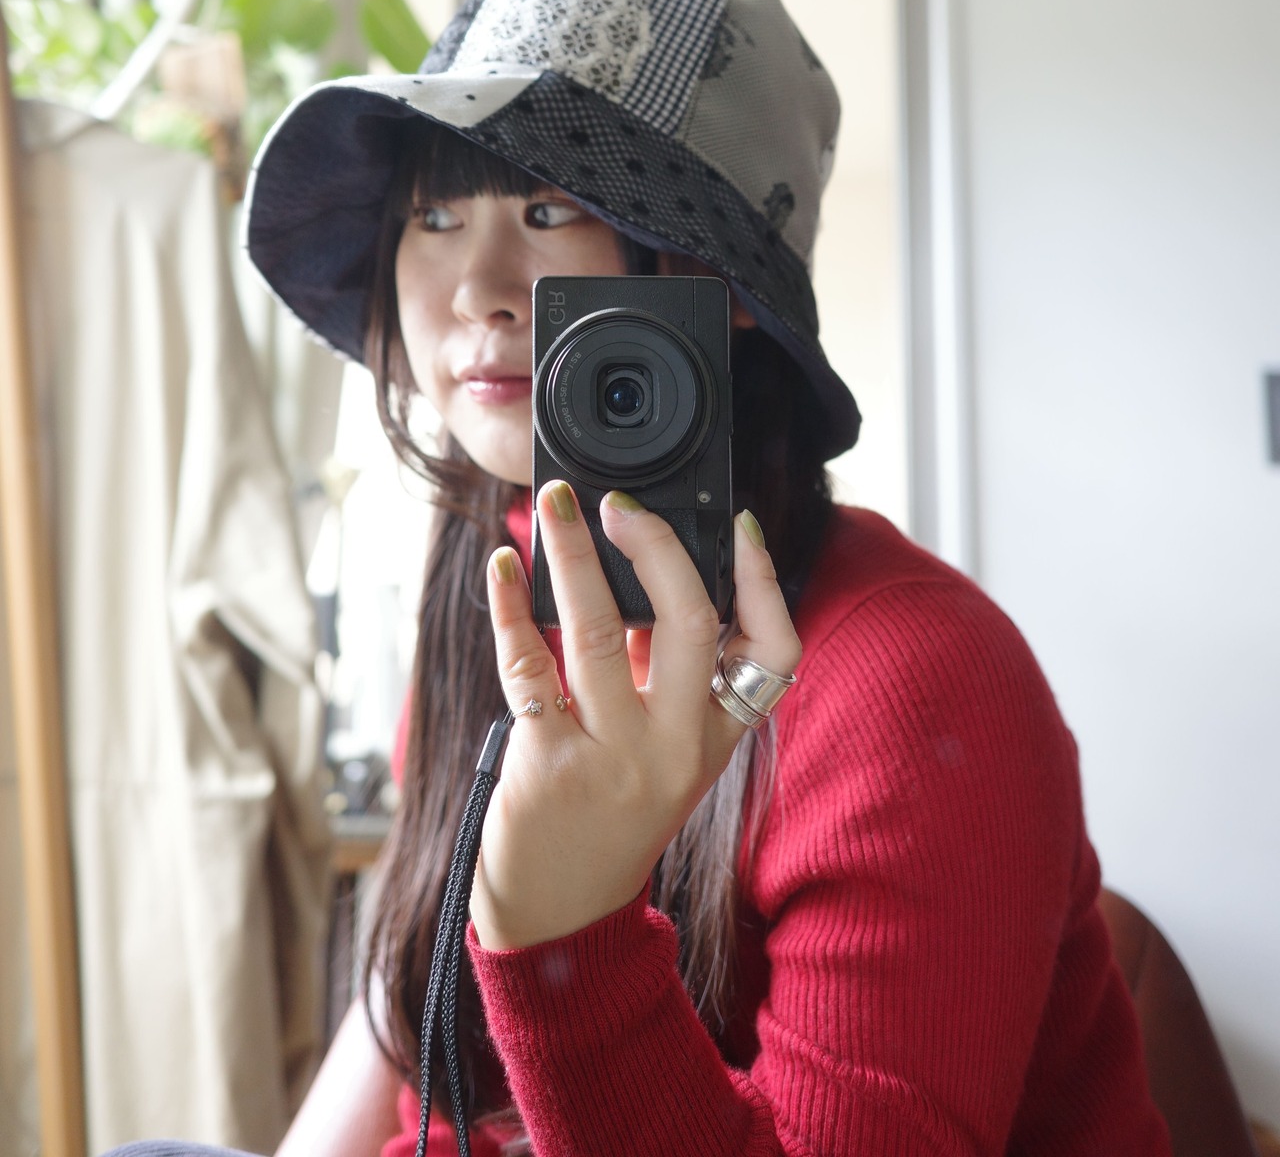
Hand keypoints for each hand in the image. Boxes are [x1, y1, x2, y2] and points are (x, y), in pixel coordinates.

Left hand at [469, 483, 801, 951]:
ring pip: (597, 633)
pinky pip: (528, 666)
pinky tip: (503, 570)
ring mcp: (613, 760)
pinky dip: (510, 608)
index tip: (741, 523)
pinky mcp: (548, 768)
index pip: (774, 652)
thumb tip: (640, 566)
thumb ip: (665, 673)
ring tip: (553, 506)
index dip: (765, 581)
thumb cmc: (609, 814)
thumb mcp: (665, 750)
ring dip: (572, 557)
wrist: (558, 916)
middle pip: (689, 623)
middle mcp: (675, 748)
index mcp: (715, 737)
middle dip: (656, 547)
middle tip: (619, 504)